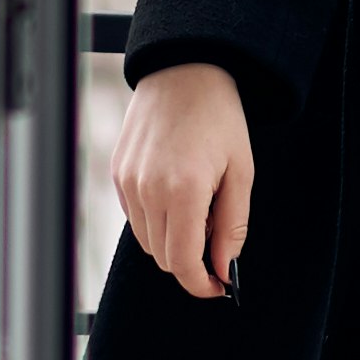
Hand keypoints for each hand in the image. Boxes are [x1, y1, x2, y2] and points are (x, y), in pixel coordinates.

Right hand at [112, 59, 254, 300]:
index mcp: (183, 191)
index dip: (200, 284)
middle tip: (216, 241)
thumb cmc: (219, 119)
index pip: (183, 262)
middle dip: (191, 263)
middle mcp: (148, 190)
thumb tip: (222, 268)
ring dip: (173, 241)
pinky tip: (177, 195)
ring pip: (147, 241)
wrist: (184, 71)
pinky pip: (136, 217)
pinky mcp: (118, 173)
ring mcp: (128, 182)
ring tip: (198, 209)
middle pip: (163, 258)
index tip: (217, 288)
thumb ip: (232, 226)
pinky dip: (156, 221)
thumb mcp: (241, 172)